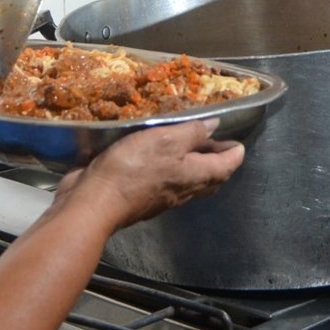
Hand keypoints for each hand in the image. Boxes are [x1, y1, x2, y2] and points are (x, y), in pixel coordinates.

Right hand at [52, 119, 244, 229]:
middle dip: (217, 159)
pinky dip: (171, 168)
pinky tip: (158, 155)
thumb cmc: (133, 169)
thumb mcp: (166, 139)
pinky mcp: (144, 197)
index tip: (235, 138)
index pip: (228, 165)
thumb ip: (193, 133)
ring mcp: (164, 197)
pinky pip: (167, 183)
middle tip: (213, 139)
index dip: (234, 150)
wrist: (95, 202)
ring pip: (190, 181)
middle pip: (211, 176)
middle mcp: (185, 190)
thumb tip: (214, 127)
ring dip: (194, 163)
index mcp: (196, 175)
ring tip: (187, 142)